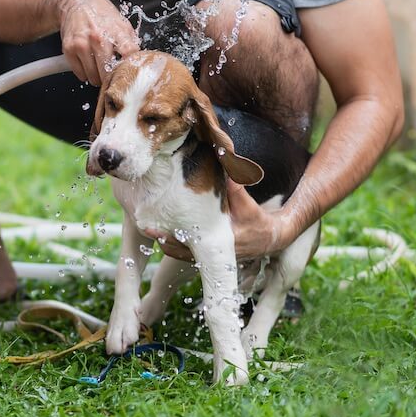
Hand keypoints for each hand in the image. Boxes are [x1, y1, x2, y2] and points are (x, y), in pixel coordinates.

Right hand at [57, 0, 139, 84]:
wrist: (76, 2)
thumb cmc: (101, 15)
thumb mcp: (121, 23)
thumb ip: (130, 42)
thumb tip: (138, 63)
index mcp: (116, 31)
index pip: (129, 54)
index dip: (130, 67)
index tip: (129, 73)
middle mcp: (98, 37)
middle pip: (109, 73)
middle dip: (111, 78)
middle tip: (111, 74)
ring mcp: (82, 44)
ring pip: (94, 78)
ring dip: (97, 77)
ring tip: (98, 66)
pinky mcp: (69, 49)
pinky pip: (80, 75)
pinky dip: (84, 74)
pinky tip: (87, 63)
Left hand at [146, 180, 287, 260]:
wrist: (268, 238)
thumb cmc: (256, 218)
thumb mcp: (247, 203)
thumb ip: (235, 185)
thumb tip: (224, 161)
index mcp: (224, 241)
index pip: (194, 242)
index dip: (174, 238)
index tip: (158, 231)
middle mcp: (216, 253)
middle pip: (183, 252)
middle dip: (165, 240)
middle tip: (147, 228)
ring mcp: (212, 256)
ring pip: (182, 254)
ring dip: (167, 243)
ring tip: (150, 230)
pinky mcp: (210, 255)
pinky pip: (187, 254)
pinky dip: (174, 245)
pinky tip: (163, 234)